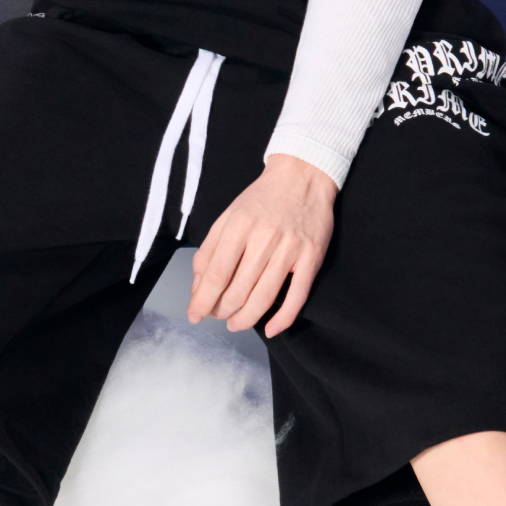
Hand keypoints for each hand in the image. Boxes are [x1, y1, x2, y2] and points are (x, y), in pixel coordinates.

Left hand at [188, 154, 336, 337]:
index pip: (216, 274)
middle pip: (238, 290)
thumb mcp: (228, 215)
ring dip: (246, 319)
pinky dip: (282, 319)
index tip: (194, 315)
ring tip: (235, 324)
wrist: (304, 176)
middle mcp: (264, 238)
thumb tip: (198, 286)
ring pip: (264, 297)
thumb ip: (209, 249)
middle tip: (217, 316)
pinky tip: (270, 329)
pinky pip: (297, 297)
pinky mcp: (311, 258)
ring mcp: (290, 250)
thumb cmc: (263, 198)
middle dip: (222, 311)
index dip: (202, 300)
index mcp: (239, 226)